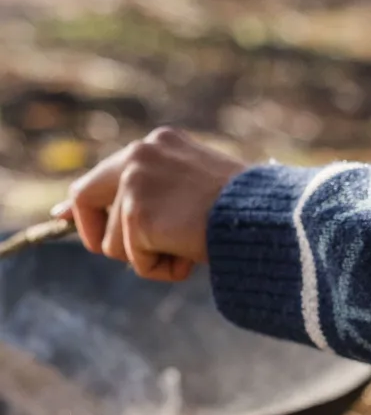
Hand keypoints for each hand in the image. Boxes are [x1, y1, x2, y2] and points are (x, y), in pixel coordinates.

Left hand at [56, 127, 244, 281]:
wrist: (264, 216)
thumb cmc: (247, 209)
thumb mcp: (200, 188)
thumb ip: (162, 194)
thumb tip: (130, 222)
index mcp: (159, 144)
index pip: (105, 172)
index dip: (83, 201)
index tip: (62, 215)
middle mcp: (139, 155)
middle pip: (84, 197)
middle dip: (96, 233)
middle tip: (120, 252)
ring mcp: (134, 184)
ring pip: (113, 243)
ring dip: (148, 257)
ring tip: (189, 247)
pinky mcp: (137, 215)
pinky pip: (135, 261)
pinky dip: (161, 269)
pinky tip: (190, 255)